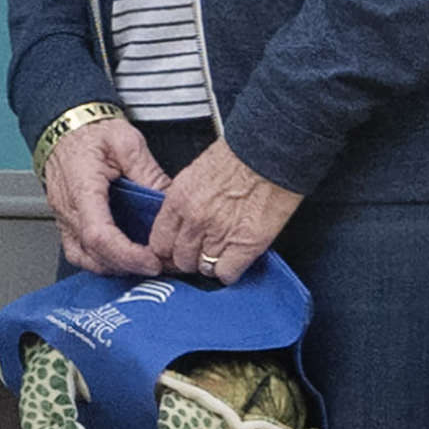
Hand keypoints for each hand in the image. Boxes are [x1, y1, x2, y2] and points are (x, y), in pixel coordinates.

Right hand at [37, 112, 165, 278]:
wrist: (65, 126)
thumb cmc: (92, 132)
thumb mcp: (127, 142)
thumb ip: (148, 172)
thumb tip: (169, 201)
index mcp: (82, 186)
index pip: (99, 234)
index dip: (126, 254)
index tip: (152, 260)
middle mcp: (67, 207)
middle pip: (92, 253)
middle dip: (127, 265)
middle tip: (159, 264)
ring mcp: (62, 217)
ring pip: (84, 258)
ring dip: (113, 266)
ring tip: (141, 262)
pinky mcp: (65, 221)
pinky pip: (78, 252)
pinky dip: (100, 261)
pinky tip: (121, 257)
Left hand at [143, 142, 300, 286]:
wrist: (270, 154)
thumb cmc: (239, 157)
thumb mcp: (195, 174)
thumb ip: (184, 201)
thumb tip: (180, 222)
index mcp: (179, 200)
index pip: (158, 242)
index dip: (167, 251)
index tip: (174, 252)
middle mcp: (195, 220)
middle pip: (179, 259)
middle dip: (188, 259)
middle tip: (199, 254)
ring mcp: (219, 235)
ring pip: (202, 269)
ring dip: (209, 265)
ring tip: (219, 254)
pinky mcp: (245, 245)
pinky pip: (227, 273)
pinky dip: (229, 272)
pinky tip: (234, 261)